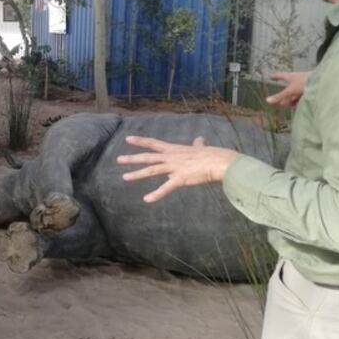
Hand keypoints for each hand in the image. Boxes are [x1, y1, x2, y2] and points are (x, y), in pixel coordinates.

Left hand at [116, 136, 238, 202]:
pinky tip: (147, 199)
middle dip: (132, 159)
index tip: (127, 139)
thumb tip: (199, 139)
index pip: (154, 143)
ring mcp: (174, 168)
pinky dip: (156, 194)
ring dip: (137, 174)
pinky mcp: (180, 179)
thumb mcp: (201, 148)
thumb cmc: (212, 155)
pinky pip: (166, 188)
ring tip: (124, 177)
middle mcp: (171, 157)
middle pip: (148, 157)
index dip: (140, 141)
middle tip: (118, 160)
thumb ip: (197, 145)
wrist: (219, 162)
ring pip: (152, 171)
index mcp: (174, 150)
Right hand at [266, 71, 309, 107]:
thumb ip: (279, 96)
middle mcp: (297, 79)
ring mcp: (304, 83)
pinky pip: (303, 94)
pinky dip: (299, 99)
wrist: (321, 82)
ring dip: (292, 99)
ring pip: (296, 92)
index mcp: (291, 76)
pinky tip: (299, 105)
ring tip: (290, 106)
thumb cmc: (304, 83)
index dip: (275, 76)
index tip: (270, 77)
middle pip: (288, 87)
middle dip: (284, 95)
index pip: (280, 76)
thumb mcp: (290, 91)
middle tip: (280, 102)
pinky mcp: (311, 88)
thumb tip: (267, 101)